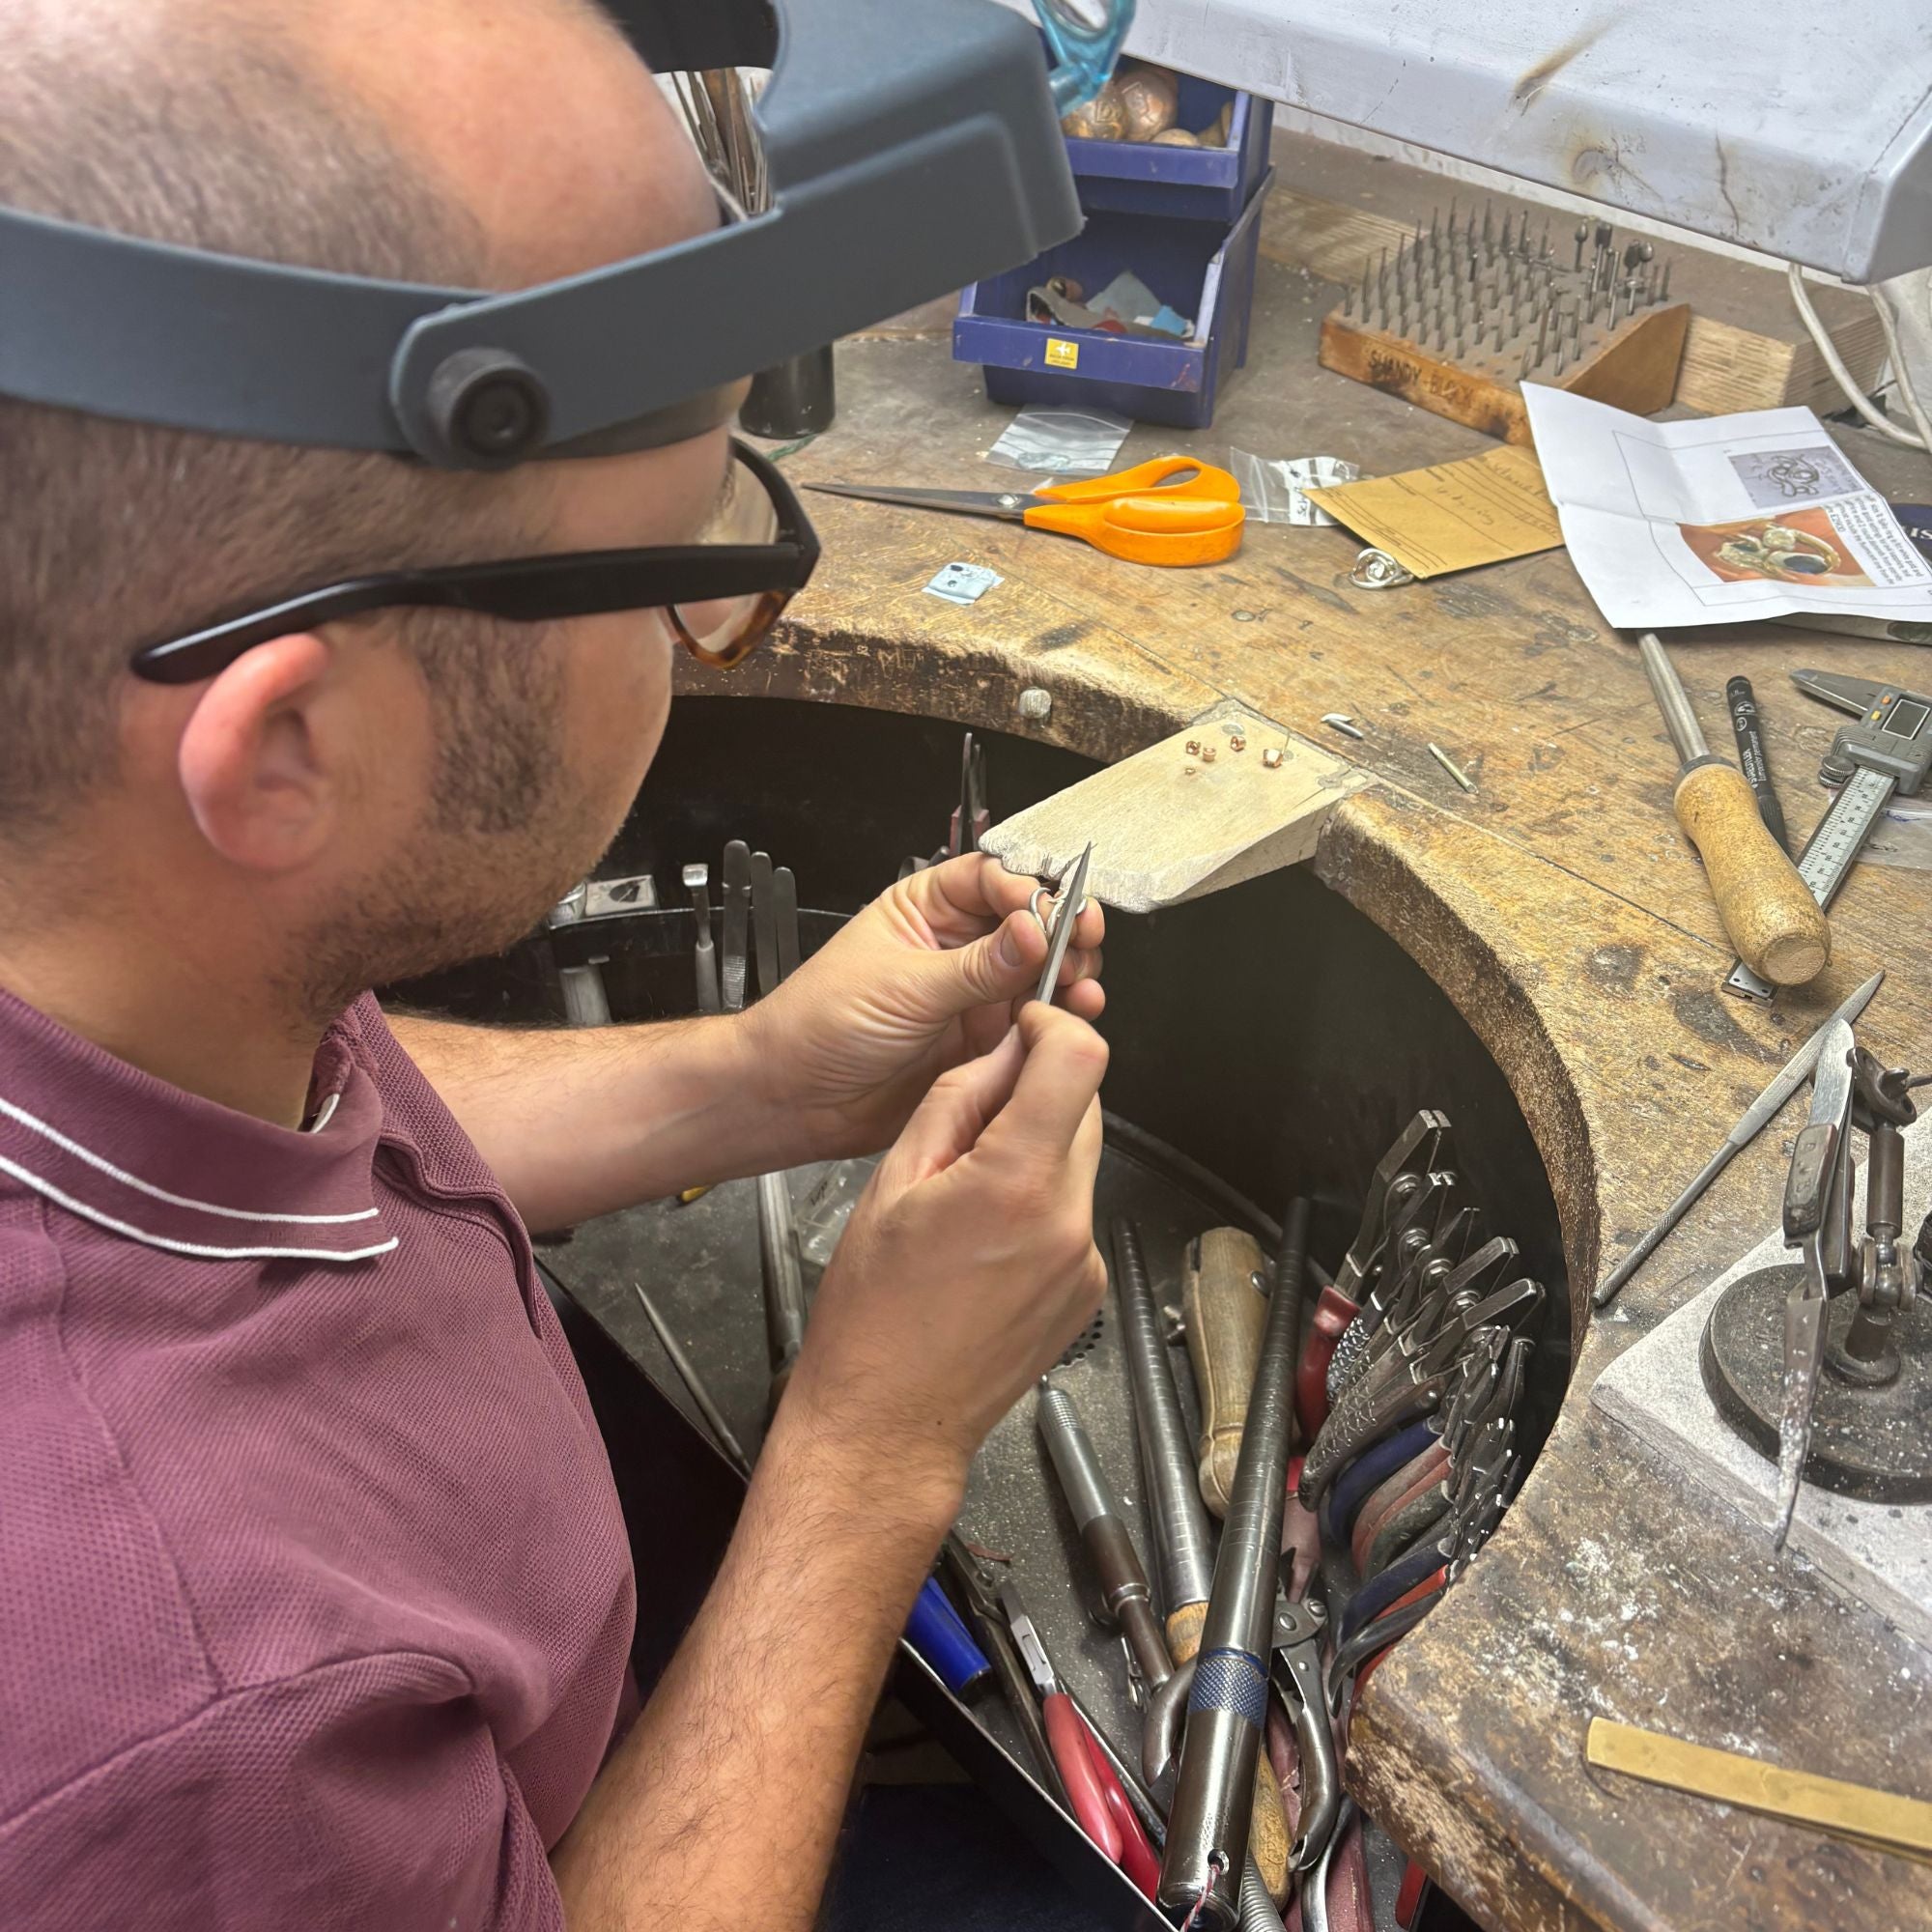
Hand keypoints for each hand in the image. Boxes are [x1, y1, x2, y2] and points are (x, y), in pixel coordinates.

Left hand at [739, 853, 1103, 1161]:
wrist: (795, 1100)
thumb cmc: (817, 1025)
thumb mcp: (903, 987)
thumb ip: (976, 965)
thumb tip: (1035, 932)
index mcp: (925, 909)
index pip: (995, 880)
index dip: (1030, 893)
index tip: (1053, 916)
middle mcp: (955, 947)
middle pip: (1029, 923)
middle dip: (1062, 931)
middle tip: (1080, 947)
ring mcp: (972, 995)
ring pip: (1040, 973)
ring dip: (1069, 975)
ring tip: (1078, 986)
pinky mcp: (982, 1042)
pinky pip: (1033, 1023)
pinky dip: (1059, 1019)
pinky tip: (1070, 1017)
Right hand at [784, 1002, 1108, 1497]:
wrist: (889, 1419)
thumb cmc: (873, 1319)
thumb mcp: (893, 1181)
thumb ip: (958, 1100)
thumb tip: (1003, 1050)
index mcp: (1016, 1184)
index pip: (1081, 1058)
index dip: (1050, 1027)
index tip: (1023, 1032)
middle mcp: (1068, 1222)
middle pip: (1083, 1105)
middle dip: (1035, 1093)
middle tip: (969, 1124)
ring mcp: (1085, 1261)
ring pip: (1079, 1159)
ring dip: (1036, 1149)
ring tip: (966, 1194)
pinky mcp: (1088, 1289)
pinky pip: (1074, 1212)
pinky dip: (1040, 1203)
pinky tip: (984, 1239)